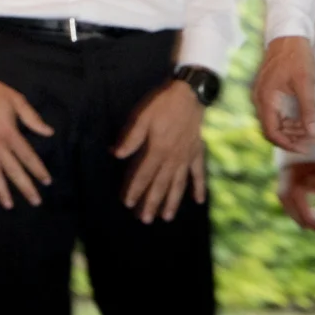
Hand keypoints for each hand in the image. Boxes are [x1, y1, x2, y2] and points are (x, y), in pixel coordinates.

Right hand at [0, 78, 53, 208]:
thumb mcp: (16, 100)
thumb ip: (32, 118)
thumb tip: (49, 132)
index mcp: (10, 132)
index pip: (27, 156)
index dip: (38, 170)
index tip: (47, 182)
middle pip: (12, 170)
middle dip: (25, 187)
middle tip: (35, 202)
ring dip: (0, 191)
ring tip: (8, 205)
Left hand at [115, 80, 207, 222]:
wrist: (188, 95)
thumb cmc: (162, 105)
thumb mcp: (142, 117)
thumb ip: (130, 138)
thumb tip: (116, 154)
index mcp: (157, 150)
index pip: (143, 175)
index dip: (134, 190)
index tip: (127, 203)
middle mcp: (172, 158)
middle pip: (160, 185)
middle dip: (151, 203)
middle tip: (145, 219)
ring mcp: (186, 157)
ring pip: (178, 184)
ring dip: (172, 202)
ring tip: (167, 217)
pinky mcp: (197, 153)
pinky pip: (198, 174)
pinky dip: (198, 187)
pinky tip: (198, 201)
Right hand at [251, 35, 314, 152]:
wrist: (288, 36)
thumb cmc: (296, 57)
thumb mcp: (305, 83)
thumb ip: (308, 109)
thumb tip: (313, 132)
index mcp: (266, 98)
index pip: (271, 131)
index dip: (288, 143)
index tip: (306, 147)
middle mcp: (260, 99)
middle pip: (271, 129)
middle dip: (291, 139)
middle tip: (312, 141)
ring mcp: (263, 95)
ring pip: (274, 122)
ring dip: (290, 130)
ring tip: (310, 132)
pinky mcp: (268, 92)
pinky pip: (275, 113)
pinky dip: (288, 121)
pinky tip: (302, 120)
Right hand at [278, 160, 314, 232]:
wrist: (296, 150)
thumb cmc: (312, 164)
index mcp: (294, 193)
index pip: (308, 219)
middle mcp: (285, 198)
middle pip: (303, 222)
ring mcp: (282, 197)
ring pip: (299, 219)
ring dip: (314, 220)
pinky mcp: (283, 196)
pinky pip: (296, 213)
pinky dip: (307, 215)